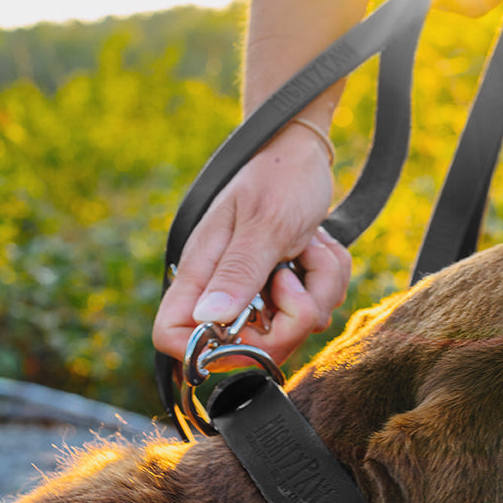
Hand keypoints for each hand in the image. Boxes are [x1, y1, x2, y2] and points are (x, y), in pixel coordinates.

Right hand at [153, 123, 351, 364]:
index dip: (209, 351)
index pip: (173, 335)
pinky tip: (319, 247)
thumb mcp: (265, 223)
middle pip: (249, 348)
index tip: (254, 335)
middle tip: (297, 277)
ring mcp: (258, 291)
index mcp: (202, 272)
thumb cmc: (280, 176)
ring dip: (318, 288)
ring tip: (310, 247)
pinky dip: (328, 279)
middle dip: (291, 317)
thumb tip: (208, 320)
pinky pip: (316, 308)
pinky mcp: (287, 288)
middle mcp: (224, 288)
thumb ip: (240, 272)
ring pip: (293, 328)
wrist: (305, 152)